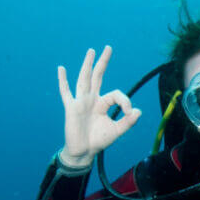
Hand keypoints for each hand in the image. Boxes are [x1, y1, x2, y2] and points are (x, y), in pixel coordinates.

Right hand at [57, 46, 141, 166]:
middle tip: (108, 47)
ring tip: (91, 51)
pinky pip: (66, 92)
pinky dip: (63, 81)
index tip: (129, 112)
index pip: (116, 94)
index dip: (125, 101)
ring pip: (84, 79)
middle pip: (98, 76)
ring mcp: (81, 102)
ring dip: (87, 65)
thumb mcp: (117, 131)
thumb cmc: (99, 140)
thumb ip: (128, 122)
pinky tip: (61, 69)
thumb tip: (138, 111)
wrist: (84, 151)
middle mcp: (92, 99)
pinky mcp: (71, 108)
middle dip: (103, 62)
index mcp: (103, 104)